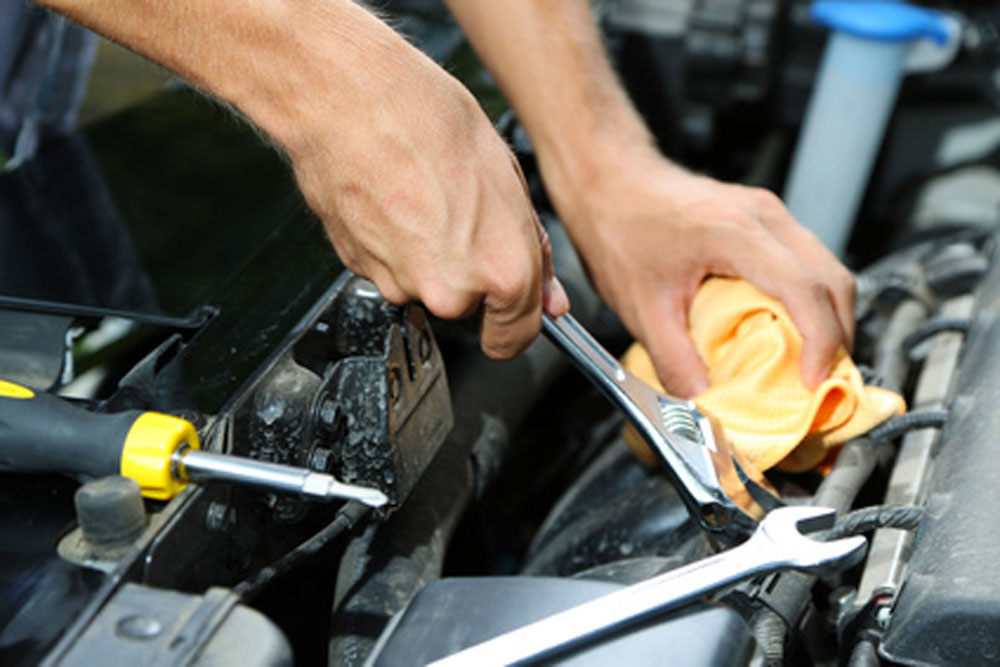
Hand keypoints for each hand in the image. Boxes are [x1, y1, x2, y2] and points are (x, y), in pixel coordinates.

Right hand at [267, 9, 567, 358]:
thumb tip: (546, 296)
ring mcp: (402, 284)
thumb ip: (532, 250)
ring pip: (428, 287)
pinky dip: (396, 246)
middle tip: (466, 216)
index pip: (516, 337)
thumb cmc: (427, 121)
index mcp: (503, 272)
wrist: (350, 102)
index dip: (516, 324)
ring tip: (427, 198)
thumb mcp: (509, 179)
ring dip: (431, 256)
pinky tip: (397, 202)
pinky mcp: (362, 271)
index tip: (512, 318)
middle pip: (471, 308)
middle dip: (472, 274)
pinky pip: (392, 270)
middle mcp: (451, 291)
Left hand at [547, 145, 854, 397]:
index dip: (821, 341)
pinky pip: (809, 264)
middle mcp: (764, 216)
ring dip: (830, 322)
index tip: (814, 383)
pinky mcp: (765, 221)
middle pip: (833, 281)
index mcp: (735, 232)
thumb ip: (675, 362)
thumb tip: (705, 406)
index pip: (804, 289)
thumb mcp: (642, 308)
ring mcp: (769, 214)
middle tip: (823, 386)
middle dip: (837, 339)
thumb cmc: (619, 226)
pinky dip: (813, 304)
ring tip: (813, 367)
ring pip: (828, 271)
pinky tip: (794, 334)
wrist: (608, 180)